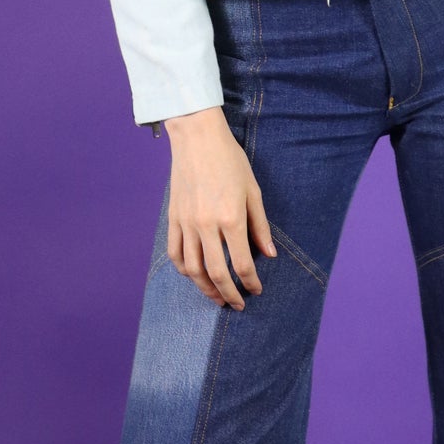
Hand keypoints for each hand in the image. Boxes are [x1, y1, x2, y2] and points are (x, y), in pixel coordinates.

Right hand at [162, 107, 276, 308]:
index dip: (251, 282)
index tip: (256, 290)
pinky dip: (184, 270)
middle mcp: (207, 225)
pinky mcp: (173, 218)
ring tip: (217, 297)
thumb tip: (269, 254)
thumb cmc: (230, 160)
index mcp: (231, 218)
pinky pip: (176, 253)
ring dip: (205, 289)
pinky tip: (194, 276)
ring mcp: (187, 223)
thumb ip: (260, 226)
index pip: (243, 263)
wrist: (197, 138)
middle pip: (216, 273)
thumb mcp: (253, 191)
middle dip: (228, 294)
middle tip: (237, 304)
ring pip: (193, 269)